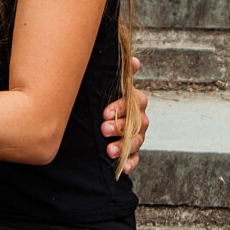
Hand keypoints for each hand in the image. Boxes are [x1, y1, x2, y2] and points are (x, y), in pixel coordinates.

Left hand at [101, 57, 148, 174]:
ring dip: (124, 146)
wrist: (92, 118)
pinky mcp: (131, 151)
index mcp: (133, 100)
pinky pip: (135, 158)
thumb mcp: (107, 84)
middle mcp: (138, 117)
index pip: (136, 101)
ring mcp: (136, 135)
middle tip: (103, 129)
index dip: (122, 106)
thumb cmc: (101, 97)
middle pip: (137, 123)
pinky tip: (123, 169)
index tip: (105, 112)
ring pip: (136, 141)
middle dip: (120, 127)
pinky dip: (130, 163)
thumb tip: (134, 61)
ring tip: (110, 150)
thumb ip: (120, 73)